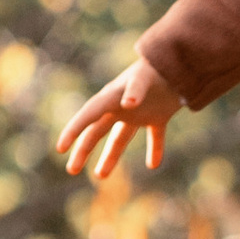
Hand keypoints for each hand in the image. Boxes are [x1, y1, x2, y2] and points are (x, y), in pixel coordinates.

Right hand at [57, 56, 181, 181]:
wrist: (180, 62)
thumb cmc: (157, 68)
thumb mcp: (143, 77)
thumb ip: (135, 89)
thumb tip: (128, 104)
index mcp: (112, 98)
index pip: (88, 117)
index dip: (73, 131)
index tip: (60, 148)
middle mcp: (120, 107)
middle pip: (97, 132)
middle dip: (83, 150)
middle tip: (72, 170)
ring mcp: (139, 113)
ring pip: (120, 138)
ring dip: (110, 157)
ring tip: (101, 176)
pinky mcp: (158, 116)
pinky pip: (154, 137)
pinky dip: (155, 150)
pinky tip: (153, 165)